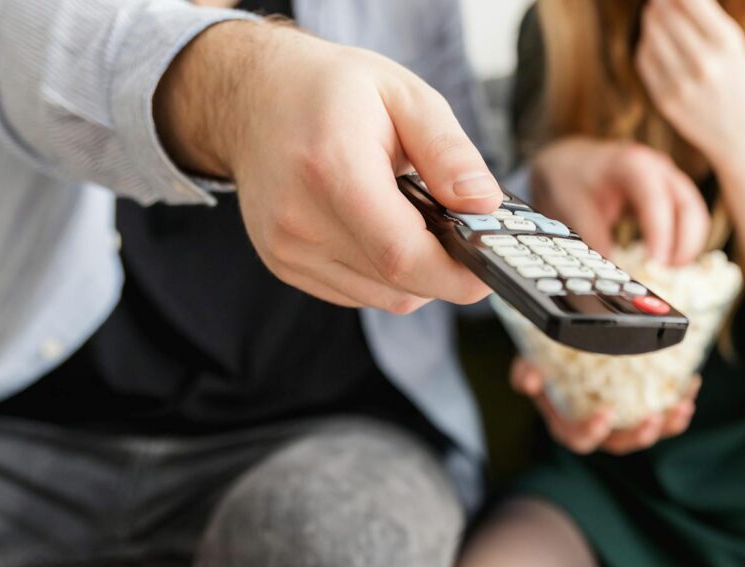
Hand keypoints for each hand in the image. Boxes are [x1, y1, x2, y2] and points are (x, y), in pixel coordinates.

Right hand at [156, 22, 500, 312]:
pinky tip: (383, 228)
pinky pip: (358, 293)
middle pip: (397, 283)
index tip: (492, 265)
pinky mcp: (284, 265)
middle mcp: (300, 219)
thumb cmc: (330, 91)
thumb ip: (449, 152)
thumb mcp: (404, 95)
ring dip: (416, 273)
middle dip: (446, 270)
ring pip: (383, 296)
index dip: (457, 274)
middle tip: (466, 233)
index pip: (401, 254)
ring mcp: (287, 248)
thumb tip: (485, 204)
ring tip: (415, 219)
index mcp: (332, 168)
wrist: (253, 97)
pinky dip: (385, 273)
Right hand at [511, 357, 699, 454]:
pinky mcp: (641, 409)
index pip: (579, 439)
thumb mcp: (529, 363)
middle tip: (654, 420)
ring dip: (667, 425)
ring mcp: (622, 422)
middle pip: (620, 444)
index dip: (592, 432)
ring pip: (646, 432)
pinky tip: (691, 385)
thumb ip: (525, 371)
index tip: (606, 415)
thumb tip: (529, 380)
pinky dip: (678, 403)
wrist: (564, 353)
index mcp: (567, 424)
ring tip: (683, 406)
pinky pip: (663, 414)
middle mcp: (597, 429)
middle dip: (639, 436)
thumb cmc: (545, 362)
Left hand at [530, 138, 708, 265]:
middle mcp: (659, 169)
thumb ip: (593, 238)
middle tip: (667, 273)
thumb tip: (610, 273)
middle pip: (689, 207)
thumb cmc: (573, 178)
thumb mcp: (574, 206)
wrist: (572, 161)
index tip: (656, 263)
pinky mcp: (672, 196)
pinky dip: (684, 242)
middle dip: (685, 244)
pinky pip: (689, 220)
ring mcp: (670, 181)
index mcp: (633, 164)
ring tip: (668, 272)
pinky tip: (667, 262)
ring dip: (688, 246)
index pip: (656, 199)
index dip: (661, 232)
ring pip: (695, 215)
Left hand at [636, 0, 744, 162]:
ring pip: (650, 35)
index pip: (687, 0)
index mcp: (725, 43)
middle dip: (660, 4)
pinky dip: (647, 47)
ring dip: (651, 23)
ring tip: (658, 21)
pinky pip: (644, 59)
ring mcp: (681, 84)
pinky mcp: (665, 100)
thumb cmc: (738, 79)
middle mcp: (703, 63)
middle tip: (660, 3)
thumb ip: (706, 15)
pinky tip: (658, 47)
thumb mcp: (734, 44)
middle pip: (663, 14)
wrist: (741, 134)